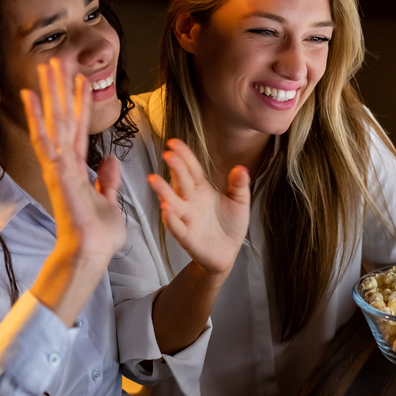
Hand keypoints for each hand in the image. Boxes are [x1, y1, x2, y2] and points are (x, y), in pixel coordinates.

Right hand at [22, 60, 126, 266]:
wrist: (91, 253)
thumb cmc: (98, 235)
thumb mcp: (110, 203)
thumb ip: (107, 182)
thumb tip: (109, 162)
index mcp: (78, 169)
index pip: (80, 130)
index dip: (80, 104)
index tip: (81, 81)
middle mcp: (65, 164)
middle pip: (63, 119)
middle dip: (60, 90)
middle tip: (55, 61)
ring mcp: (58, 166)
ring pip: (53, 121)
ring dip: (50, 93)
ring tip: (47, 66)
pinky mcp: (55, 172)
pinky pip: (45, 139)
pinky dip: (38, 116)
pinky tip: (32, 96)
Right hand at [147, 138, 249, 275]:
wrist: (228, 253)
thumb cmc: (230, 225)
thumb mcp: (240, 202)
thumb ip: (239, 185)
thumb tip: (241, 168)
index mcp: (201, 190)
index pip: (191, 169)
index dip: (184, 156)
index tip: (174, 143)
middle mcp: (190, 202)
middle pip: (180, 182)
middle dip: (174, 168)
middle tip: (168, 154)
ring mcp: (186, 219)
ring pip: (172, 203)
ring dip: (163, 192)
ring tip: (154, 179)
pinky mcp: (187, 237)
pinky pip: (177, 227)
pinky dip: (171, 219)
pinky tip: (166, 209)